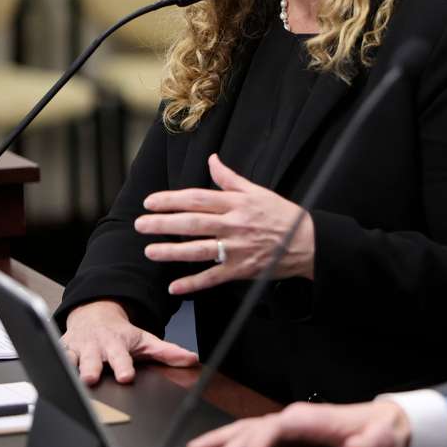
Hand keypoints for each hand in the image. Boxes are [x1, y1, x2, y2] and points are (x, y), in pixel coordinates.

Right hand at [61, 300, 197, 384]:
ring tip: (67, 378)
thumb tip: (192, 359)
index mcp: (117, 345)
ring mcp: (78, 349)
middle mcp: (96, 347)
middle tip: (91, 379)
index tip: (125, 376)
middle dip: (91, 369)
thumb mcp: (145, 340)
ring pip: (70, 359)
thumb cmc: (121, 334)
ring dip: (69, 367)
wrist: (95, 316)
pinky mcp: (62, 350)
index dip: (123, 367)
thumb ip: (167, 352)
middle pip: (93, 360)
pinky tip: (44, 372)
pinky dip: (49, 363)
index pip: (121, 358)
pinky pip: (53, 356)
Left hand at [137, 153, 314, 293]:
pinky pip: (213, 277)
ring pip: (199, 250)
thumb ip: (230, 178)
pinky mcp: (241, 269)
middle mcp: (234, 225)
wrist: (306, 241)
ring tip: (150, 251)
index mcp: (237, 203)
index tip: (150, 202)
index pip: (198, 199)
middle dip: (163, 223)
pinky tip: (175, 287)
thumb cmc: (282, 215)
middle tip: (140, 224)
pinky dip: (193, 284)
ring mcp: (237, 249)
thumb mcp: (257, 191)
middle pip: (193, 223)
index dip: (172, 200)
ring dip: (172, 252)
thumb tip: (212, 160)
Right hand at [186, 400, 410, 446]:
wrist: (384, 424)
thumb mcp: (381, 441)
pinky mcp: (287, 434)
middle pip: (252, 428)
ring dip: (220, 440)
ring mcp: (288, 424)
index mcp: (310, 418)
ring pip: (246, 428)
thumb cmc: (379, 433)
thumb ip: (370, 445)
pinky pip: (252, 435)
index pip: (274, 429)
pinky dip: (231, 442)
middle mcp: (295, 417)